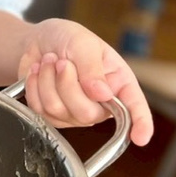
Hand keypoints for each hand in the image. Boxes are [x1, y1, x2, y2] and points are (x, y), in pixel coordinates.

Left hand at [17, 18, 152, 145]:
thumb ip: (92, 68)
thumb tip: (102, 95)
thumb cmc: (67, 38)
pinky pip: (40, 110)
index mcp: (117, 83)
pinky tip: (37, 72)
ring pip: (59, 110)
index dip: (140, 124)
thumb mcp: (83, 42)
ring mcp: (75, 113)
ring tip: (49, 61)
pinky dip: (34, 86)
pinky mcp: (52, 115)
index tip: (141, 138)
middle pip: (86, 113)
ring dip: (47, 80)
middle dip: (67, 84)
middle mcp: (100, 103)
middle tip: (62, 62)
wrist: (38, 41)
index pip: (134, 108)